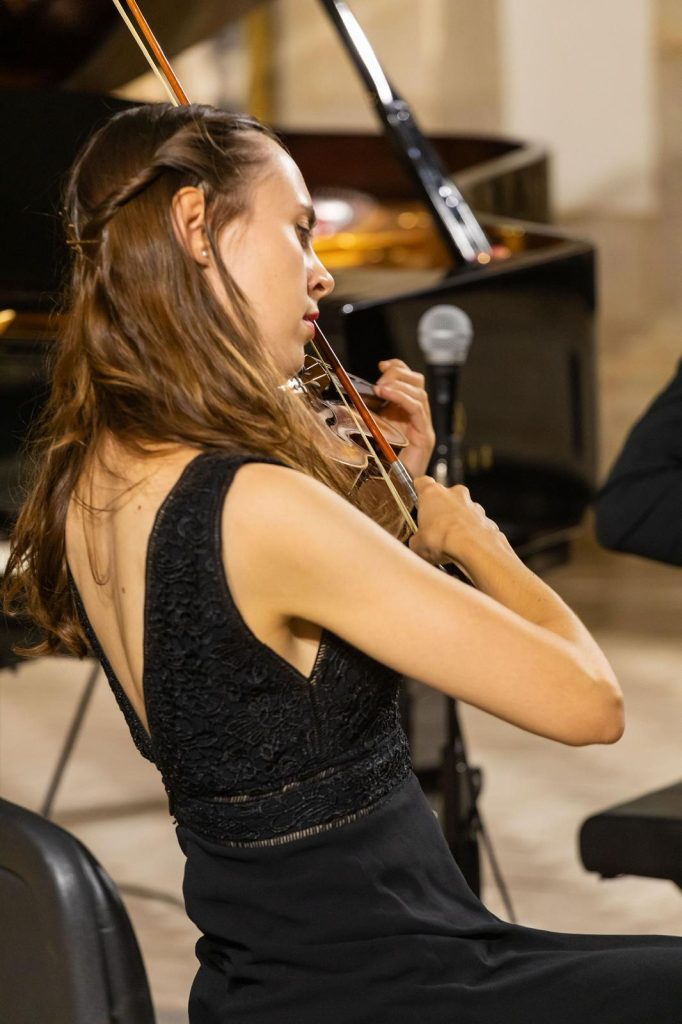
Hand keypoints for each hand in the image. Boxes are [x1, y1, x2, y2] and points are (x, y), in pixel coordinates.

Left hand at [374, 359, 434, 478]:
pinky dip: (402, 397)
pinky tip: (387, 393)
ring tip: (380, 386)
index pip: (409, 382)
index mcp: (404, 414)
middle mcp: (416, 418)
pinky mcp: (425, 437)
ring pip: (419, 393)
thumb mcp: (368, 430)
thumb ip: (366, 414)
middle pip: (417, 383)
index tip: (382, 364)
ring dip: (398, 385)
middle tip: (380, 378)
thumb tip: (351, 394)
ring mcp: (423, 427)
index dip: (398, 368)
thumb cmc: (377, 464)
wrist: (388, 490)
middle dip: (399, 374)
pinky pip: (418, 409)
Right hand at [409, 476, 509, 567]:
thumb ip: (417, 540)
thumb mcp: (417, 544)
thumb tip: (418, 544)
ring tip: (452, 542)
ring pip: (464, 510)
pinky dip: (473, 534)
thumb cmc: (442, 539)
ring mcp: (474, 506)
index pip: (423, 483)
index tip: (418, 495)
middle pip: (446, 496)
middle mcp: (455, 494)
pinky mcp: (487, 520)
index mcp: (432, 494)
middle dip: (441, 510)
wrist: (474, 549)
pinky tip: (468, 548)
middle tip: (435, 528)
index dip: (419, 489)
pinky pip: (478, 525)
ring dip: (458, 522)